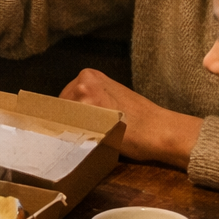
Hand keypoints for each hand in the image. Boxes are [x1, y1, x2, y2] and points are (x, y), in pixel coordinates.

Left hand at [60, 68, 201, 168]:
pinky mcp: (86, 117)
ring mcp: (83, 99)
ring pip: (63, 121)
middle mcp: (82, 83)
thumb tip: (72, 111)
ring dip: (73, 133)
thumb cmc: (138, 118)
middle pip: (60, 109)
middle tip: (89, 133)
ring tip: (95, 137)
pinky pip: (70, 133)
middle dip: (70, 124)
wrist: (158, 130)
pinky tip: (94, 143)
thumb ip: (91, 98)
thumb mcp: (111, 96)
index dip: (70, 115)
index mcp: (88, 75)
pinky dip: (77, 141)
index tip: (79, 125)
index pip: (64, 98)